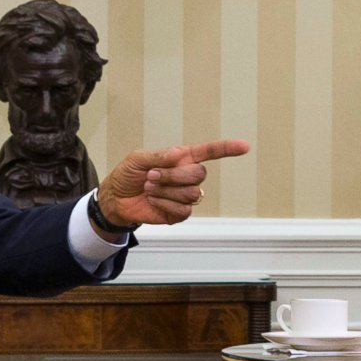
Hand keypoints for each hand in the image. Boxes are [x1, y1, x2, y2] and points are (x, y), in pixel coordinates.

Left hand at [97, 138, 251, 228]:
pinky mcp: (179, 213)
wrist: (116, 199)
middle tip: (151, 176)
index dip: (227, 149)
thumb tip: (180, 155)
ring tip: (150, 189)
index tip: (244, 146)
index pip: (209, 152)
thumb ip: (160, 155)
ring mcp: (185, 196)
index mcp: (182, 159)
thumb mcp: (138, 158)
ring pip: (192, 193)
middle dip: (173, 176)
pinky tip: (154, 201)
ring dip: (166, 191)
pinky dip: (165, 205)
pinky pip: (184, 210)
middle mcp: (187, 176)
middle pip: (199, 174)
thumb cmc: (128, 175)